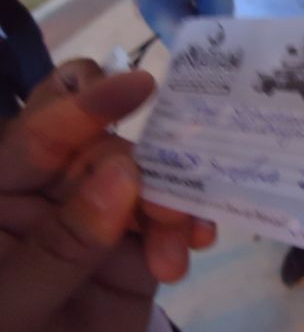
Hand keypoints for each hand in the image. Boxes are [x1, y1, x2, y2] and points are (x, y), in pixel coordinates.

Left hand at [0, 60, 215, 331]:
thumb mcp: (13, 304)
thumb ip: (62, 243)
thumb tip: (124, 173)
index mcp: (4, 193)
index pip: (39, 135)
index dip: (88, 106)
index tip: (141, 85)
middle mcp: (53, 192)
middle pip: (105, 147)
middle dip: (142, 170)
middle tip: (161, 208)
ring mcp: (100, 213)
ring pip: (148, 178)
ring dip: (173, 206)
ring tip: (176, 255)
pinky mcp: (137, 240)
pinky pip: (173, 215)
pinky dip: (191, 223)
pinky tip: (198, 242)